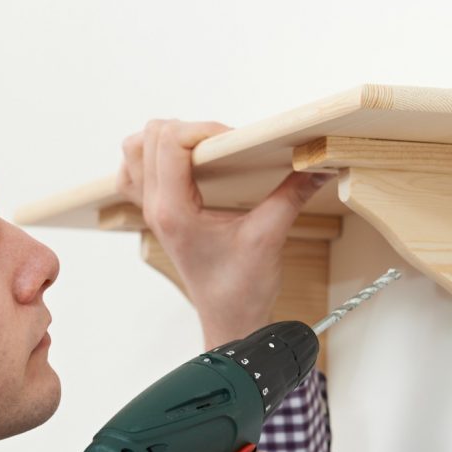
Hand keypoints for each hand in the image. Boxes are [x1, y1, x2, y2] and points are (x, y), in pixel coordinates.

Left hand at [118, 120, 331, 348]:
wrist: (229, 321)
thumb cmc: (240, 290)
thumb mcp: (269, 236)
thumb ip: (293, 194)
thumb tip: (318, 163)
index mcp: (174, 211)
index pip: (171, 142)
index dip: (206, 130)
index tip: (236, 142)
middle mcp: (155, 208)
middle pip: (149, 138)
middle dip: (190, 131)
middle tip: (224, 147)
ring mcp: (151, 211)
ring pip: (134, 151)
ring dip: (165, 141)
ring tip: (202, 151)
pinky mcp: (158, 215)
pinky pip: (135, 174)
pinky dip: (153, 159)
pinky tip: (184, 166)